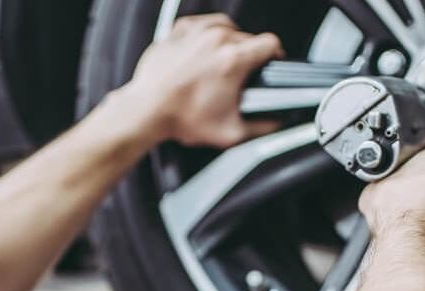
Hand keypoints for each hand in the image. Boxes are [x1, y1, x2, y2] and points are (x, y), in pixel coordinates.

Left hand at [123, 14, 283, 147]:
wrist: (146, 111)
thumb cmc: (180, 118)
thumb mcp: (230, 132)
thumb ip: (263, 127)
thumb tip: (278, 122)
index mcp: (233, 59)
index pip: (270, 43)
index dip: (275, 54)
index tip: (271, 62)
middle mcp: (216, 39)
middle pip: (248, 38)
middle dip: (248, 56)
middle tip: (239, 77)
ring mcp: (196, 32)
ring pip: (228, 27)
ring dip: (230, 43)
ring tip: (223, 63)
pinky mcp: (180, 30)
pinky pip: (204, 24)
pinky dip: (208, 36)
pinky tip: (205, 53)